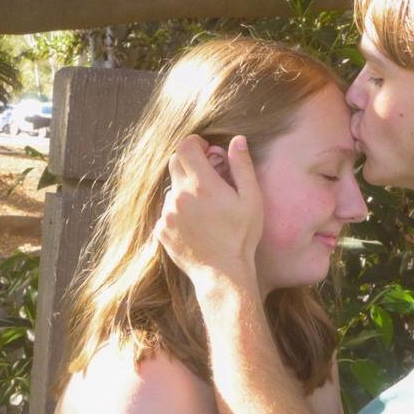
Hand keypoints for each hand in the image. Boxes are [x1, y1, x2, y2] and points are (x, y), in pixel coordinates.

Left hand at [155, 135, 264, 287]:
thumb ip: (242, 166)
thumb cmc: (242, 237)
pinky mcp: (161, 230)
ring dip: (185, 189)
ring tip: (205, 208)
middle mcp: (180, 195)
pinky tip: (196, 225)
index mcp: (202, 184)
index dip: (195, 143)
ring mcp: (168, 214)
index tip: (206, 150)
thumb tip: (237, 140)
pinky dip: (179, 211)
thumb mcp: (251, 199)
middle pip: (175, 162)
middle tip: (208, 176)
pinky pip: (167, 211)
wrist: (223, 274)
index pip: (186, 146)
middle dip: (190, 162)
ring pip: (172, 188)